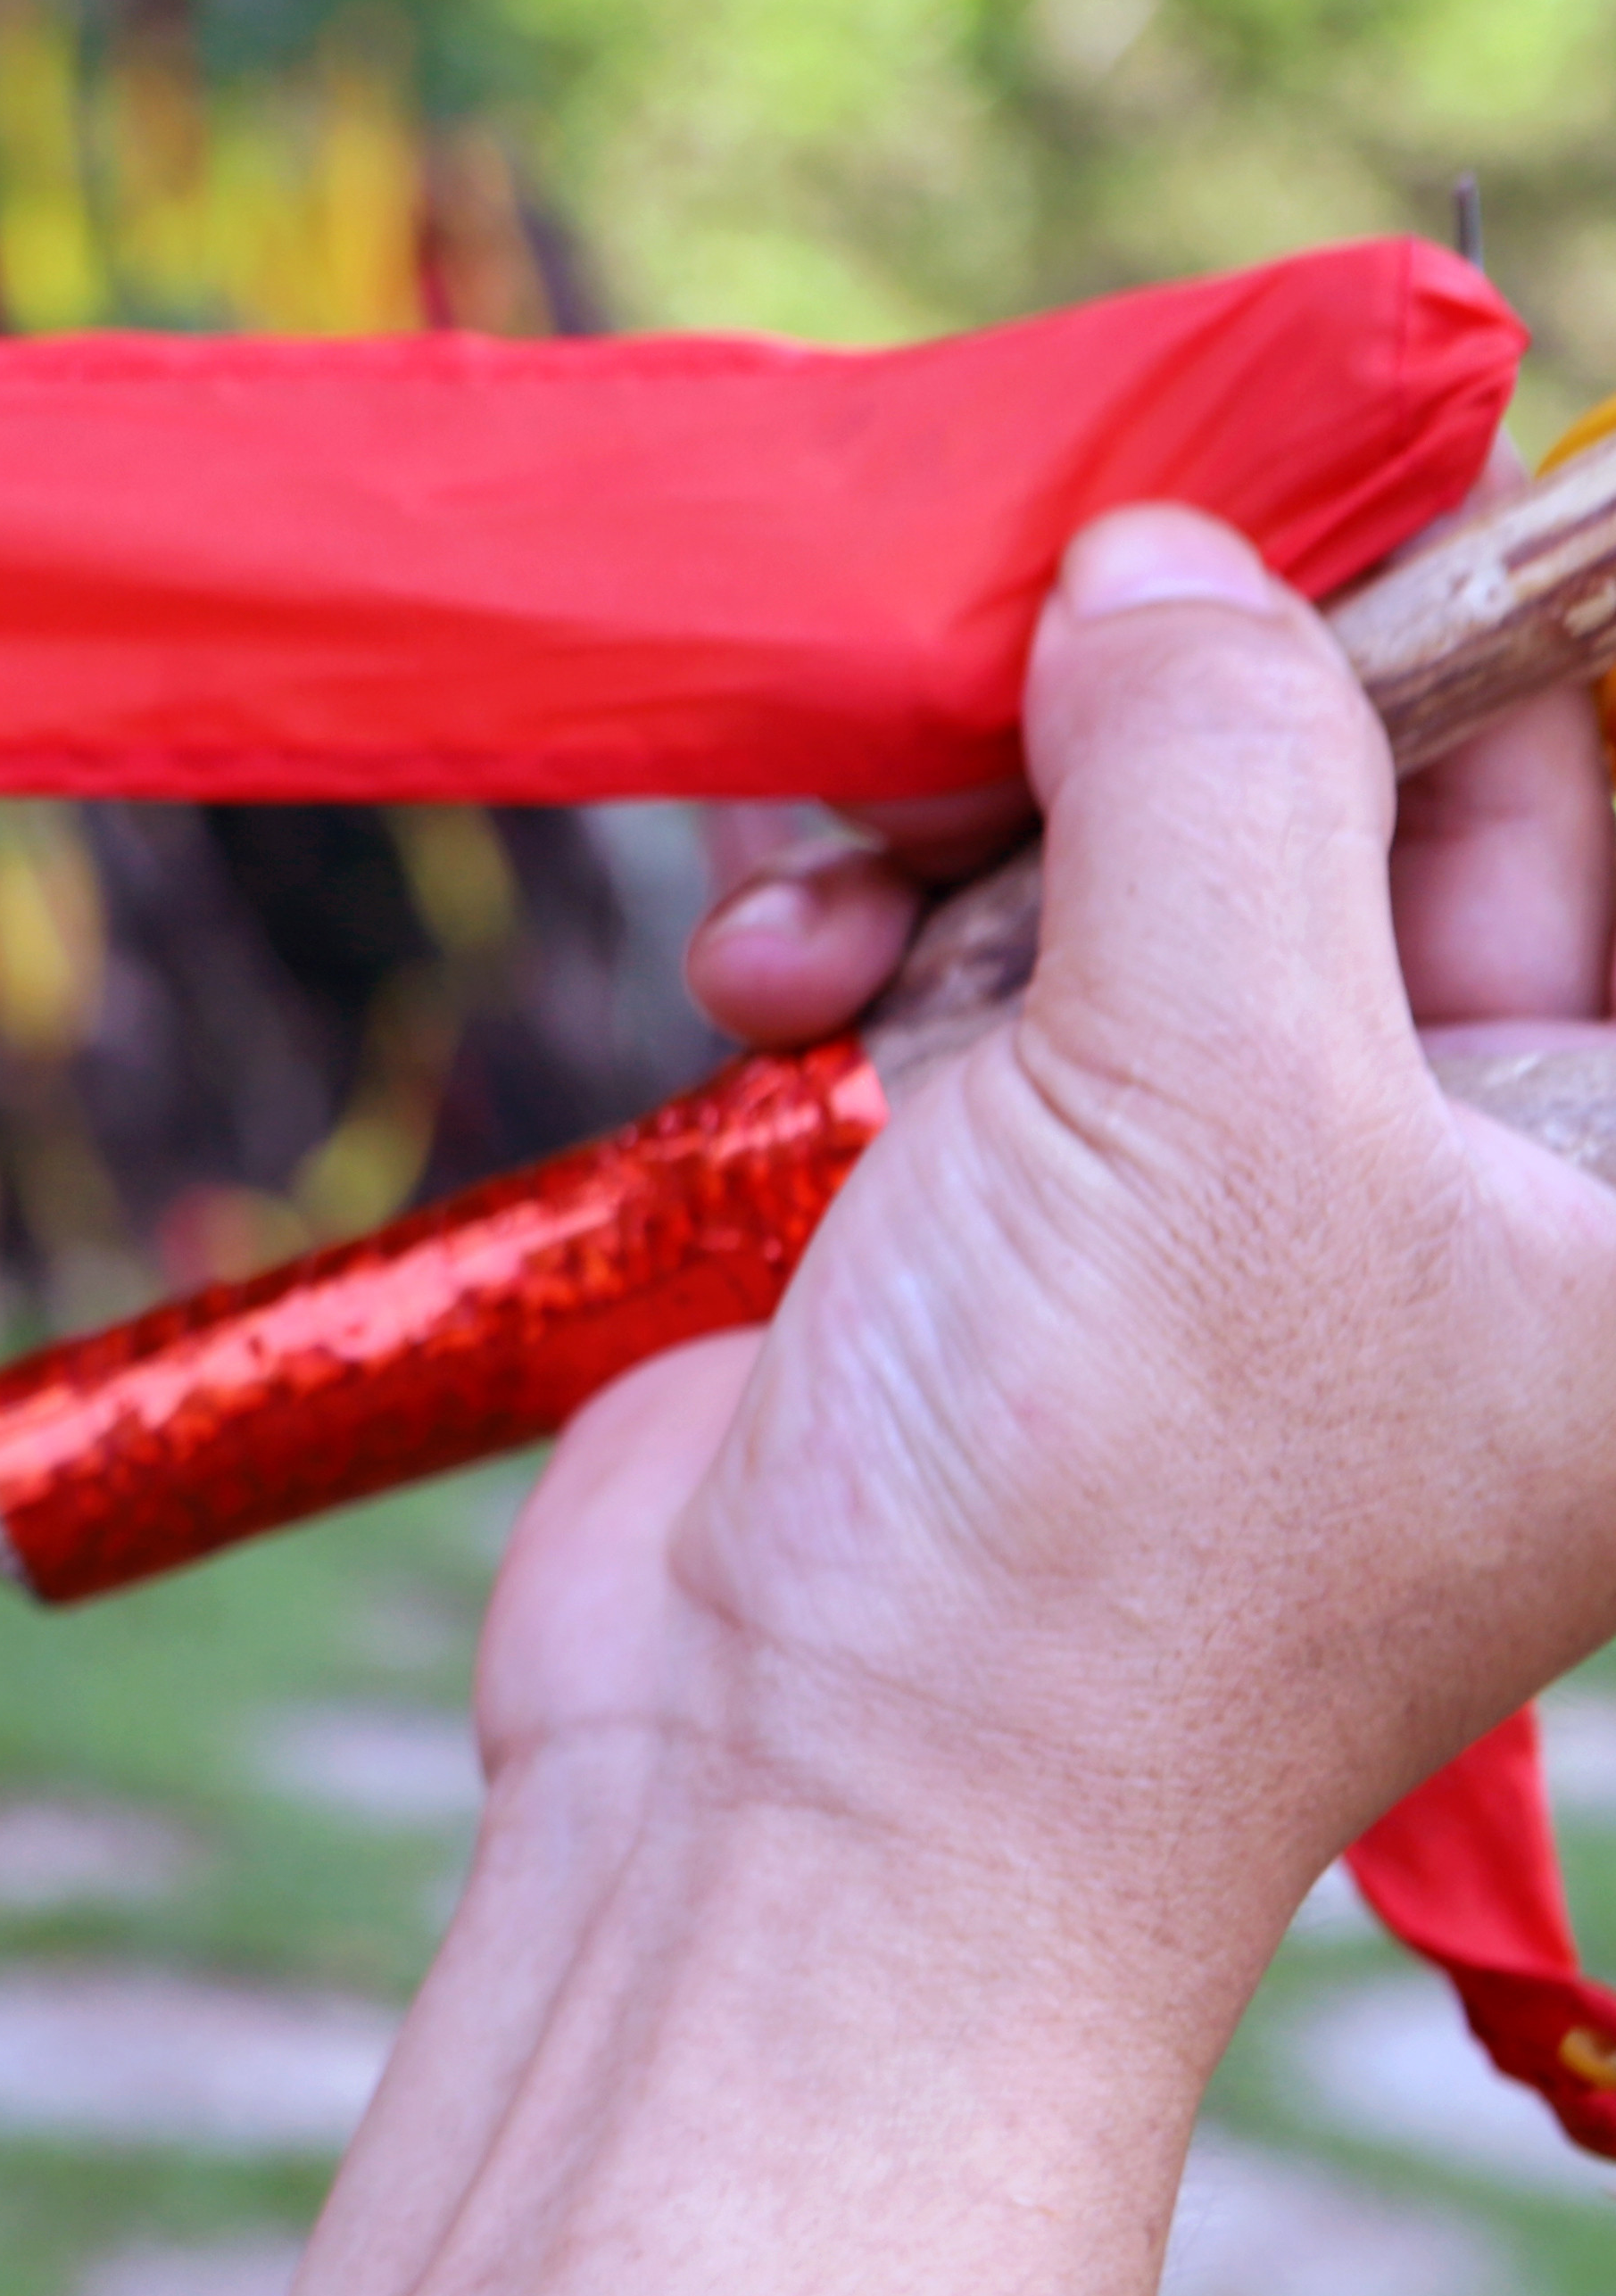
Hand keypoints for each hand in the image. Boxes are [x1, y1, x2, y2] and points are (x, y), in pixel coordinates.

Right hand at [177, 497, 1615, 2295]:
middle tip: (1006, 654)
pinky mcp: (983, 1210)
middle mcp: (1449, 1172)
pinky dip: (844, 935)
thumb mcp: (1217, 1080)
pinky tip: (764, 975)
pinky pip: (945, 967)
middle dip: (1147, 711)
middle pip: (1346, 794)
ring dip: (945, 832)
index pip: (1598, 792)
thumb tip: (1173, 556)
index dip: (1457, 626)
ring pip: (1108, 858)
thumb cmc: (1104, 1508)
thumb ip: (1220, 767)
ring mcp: (1205, 1192)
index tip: (1274, 490)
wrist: (796, 1804)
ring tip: (824, 918)